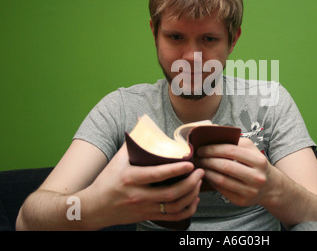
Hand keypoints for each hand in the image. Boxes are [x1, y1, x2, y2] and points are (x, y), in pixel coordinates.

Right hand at [81, 145, 203, 228]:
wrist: (94, 208)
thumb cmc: (107, 180)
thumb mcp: (118, 159)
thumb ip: (134, 141)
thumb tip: (142, 120)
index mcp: (130, 178)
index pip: (157, 175)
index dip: (176, 170)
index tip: (190, 163)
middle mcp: (138, 195)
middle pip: (170, 193)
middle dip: (190, 183)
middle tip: (200, 172)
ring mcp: (143, 209)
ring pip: (174, 206)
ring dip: (191, 195)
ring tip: (198, 183)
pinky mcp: (147, 217)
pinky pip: (172, 218)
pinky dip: (187, 210)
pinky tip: (193, 200)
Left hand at [196, 138, 275, 206]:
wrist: (271, 187)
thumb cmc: (256, 164)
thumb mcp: (251, 149)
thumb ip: (234, 140)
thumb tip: (212, 132)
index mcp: (258, 160)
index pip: (230, 151)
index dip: (213, 149)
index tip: (201, 148)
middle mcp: (256, 177)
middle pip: (224, 166)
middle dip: (207, 160)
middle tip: (197, 157)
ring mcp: (249, 191)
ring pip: (221, 180)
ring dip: (206, 171)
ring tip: (200, 165)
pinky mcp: (242, 201)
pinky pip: (221, 190)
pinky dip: (211, 181)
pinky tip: (207, 175)